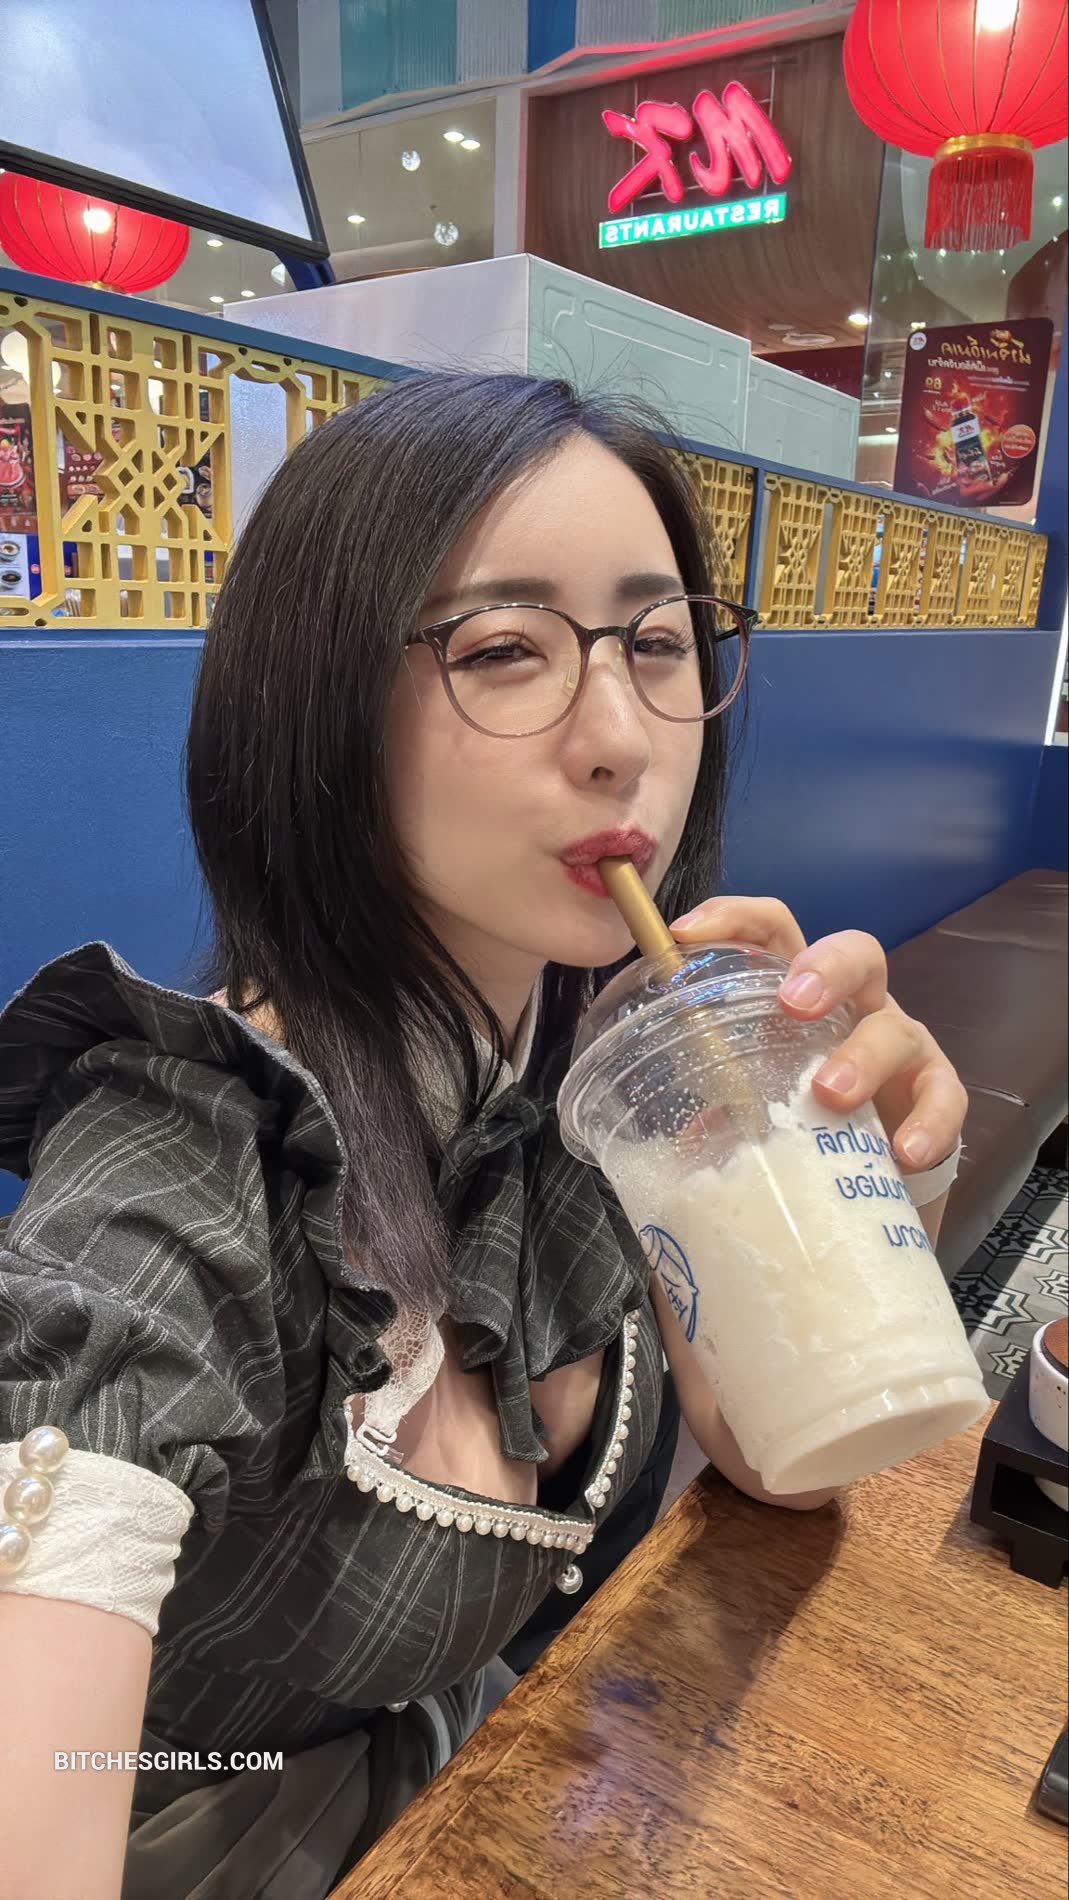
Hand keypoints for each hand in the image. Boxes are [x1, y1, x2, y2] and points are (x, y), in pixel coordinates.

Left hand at [668, 896, 967, 1173]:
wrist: (874, 1173)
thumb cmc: (806, 1121)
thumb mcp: (756, 1106)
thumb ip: (722, 1110)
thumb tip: (685, 1142)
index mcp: (802, 994)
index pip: (773, 930)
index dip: (734, 917)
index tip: (685, 934)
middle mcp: (856, 1006)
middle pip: (856, 953)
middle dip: (825, 969)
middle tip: (793, 1005)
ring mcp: (902, 1046)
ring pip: (896, 1029)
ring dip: (864, 1056)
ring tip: (830, 1094)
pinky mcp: (935, 1092)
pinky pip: (943, 1097)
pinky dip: (928, 1123)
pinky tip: (904, 1153)